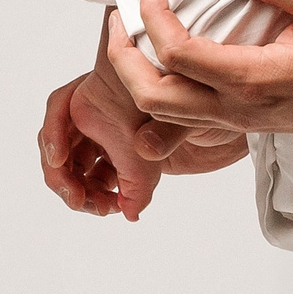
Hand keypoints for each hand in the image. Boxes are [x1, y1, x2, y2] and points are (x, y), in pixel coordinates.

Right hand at [41, 11, 248, 218]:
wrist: (240, 112)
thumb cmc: (210, 93)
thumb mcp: (187, 108)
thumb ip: (164, 133)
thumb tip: (141, 164)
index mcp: (107, 87)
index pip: (60, 107)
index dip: (52, 134)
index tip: (59, 160)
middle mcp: (106, 112)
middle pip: (62, 143)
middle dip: (62, 174)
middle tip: (79, 199)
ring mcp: (117, 138)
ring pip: (79, 167)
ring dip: (81, 190)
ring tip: (102, 206)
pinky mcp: (132, 162)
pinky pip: (104, 181)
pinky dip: (103, 196)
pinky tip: (118, 206)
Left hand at [107, 0, 292, 141]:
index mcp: (251, 79)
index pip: (175, 52)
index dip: (151, 15)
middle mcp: (238, 108)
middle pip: (151, 97)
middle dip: (122, 57)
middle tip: (121, 18)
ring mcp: (241, 122)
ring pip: (164, 117)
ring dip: (138, 79)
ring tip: (137, 39)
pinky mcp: (248, 124)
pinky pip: (189, 123)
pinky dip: (165, 100)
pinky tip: (171, 70)